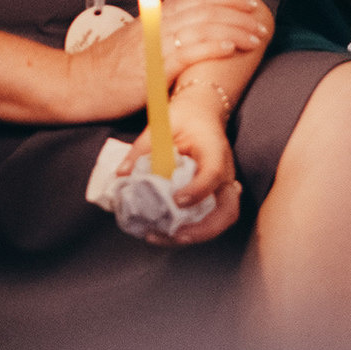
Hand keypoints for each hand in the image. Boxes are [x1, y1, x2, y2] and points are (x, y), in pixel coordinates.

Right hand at [68, 0, 269, 117]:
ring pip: (202, 28)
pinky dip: (210, 47)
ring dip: (234, 30)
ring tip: (256, 37)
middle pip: (206, 9)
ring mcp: (155, 45)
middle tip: (263, 20)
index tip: (251, 4)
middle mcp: (158, 24)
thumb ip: (160, 13)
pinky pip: (186, 52)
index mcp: (156, 15)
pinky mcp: (151, 68)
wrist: (77, 84)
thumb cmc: (107, 64)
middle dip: (239, 14)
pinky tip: (229, 48)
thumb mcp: (136, 32)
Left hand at [123, 88, 241, 246]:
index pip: (213, 173)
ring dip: (194, 236)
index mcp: (214, 150)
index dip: (198, 190)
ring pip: (221, 220)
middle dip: (204, 230)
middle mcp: (224, 173)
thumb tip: (122, 174)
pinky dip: (189, 231)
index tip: (177, 200)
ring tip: (160, 237)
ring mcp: (221, 187)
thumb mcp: (163, 124)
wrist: (203, 112)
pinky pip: (209, 219)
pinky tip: (162, 232)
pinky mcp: (214, 196)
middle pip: (228, 210)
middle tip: (176, 234)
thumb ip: (142, 148)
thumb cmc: (185, 116)